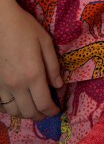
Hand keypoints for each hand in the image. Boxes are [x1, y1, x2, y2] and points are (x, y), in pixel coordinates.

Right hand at [0, 0, 62, 120]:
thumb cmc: (24, 28)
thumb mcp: (45, 42)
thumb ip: (53, 66)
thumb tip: (59, 85)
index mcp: (33, 74)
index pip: (44, 103)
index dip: (52, 111)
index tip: (57, 110)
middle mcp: (16, 85)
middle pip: (29, 112)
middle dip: (41, 116)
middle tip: (47, 112)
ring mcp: (2, 86)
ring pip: (14, 111)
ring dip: (26, 114)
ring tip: (34, 108)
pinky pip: (2, 104)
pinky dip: (11, 108)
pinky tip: (17, 102)